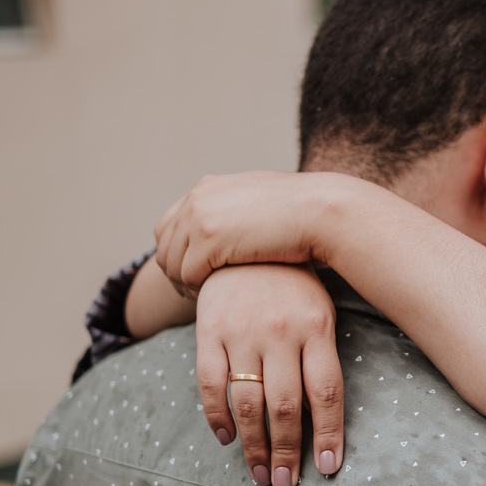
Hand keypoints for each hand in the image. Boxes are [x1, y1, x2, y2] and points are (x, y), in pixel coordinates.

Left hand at [154, 172, 319, 296]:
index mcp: (208, 188)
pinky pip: (188, 275)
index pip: (169, 225)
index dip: (177, 254)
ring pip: (173, 263)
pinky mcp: (208, 239)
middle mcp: (198, 198)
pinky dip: (198, 290)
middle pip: (165, 246)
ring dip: (186, 285)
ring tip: (206, 298)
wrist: (321, 212)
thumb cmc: (304, 214)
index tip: (192, 275)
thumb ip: (238, 212)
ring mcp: (200, 217)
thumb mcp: (261, 203)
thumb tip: (233, 229)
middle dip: (176, 272)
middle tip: (194, 293)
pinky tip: (216, 298)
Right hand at [195, 263, 343, 485]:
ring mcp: (242, 331)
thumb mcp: (320, 310)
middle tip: (285, 483)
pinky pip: (211, 383)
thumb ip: (321, 356)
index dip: (328, 433)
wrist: (248, 238)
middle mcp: (281, 331)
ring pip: (248, 402)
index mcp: (316, 327)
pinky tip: (228, 439)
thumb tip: (321, 419)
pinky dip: (217, 417)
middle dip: (286, 451)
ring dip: (254, 445)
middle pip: (286, 405)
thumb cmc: (293, 284)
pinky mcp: (210, 330)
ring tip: (260, 474)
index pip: (326, 392)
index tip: (327, 468)